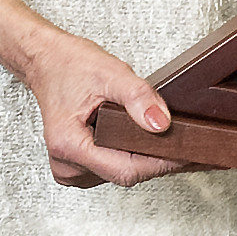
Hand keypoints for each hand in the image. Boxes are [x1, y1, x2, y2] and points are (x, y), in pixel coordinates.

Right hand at [23, 28, 187, 188]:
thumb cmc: (70, 65)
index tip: (189, 153)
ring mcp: (70, 169)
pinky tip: (142, 140)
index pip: (126, 170)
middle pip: (126, 174)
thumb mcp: (110, 72)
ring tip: (163, 136)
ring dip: (144, 157)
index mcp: (69, 145)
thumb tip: (161, 124)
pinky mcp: (77, 166)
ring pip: (121, 173)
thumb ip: (138, 97)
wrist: (47, 61)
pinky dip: (130, 155)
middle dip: (158, 159)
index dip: (161, 163)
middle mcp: (67, 165)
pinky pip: (112, 168)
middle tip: (188, 142)